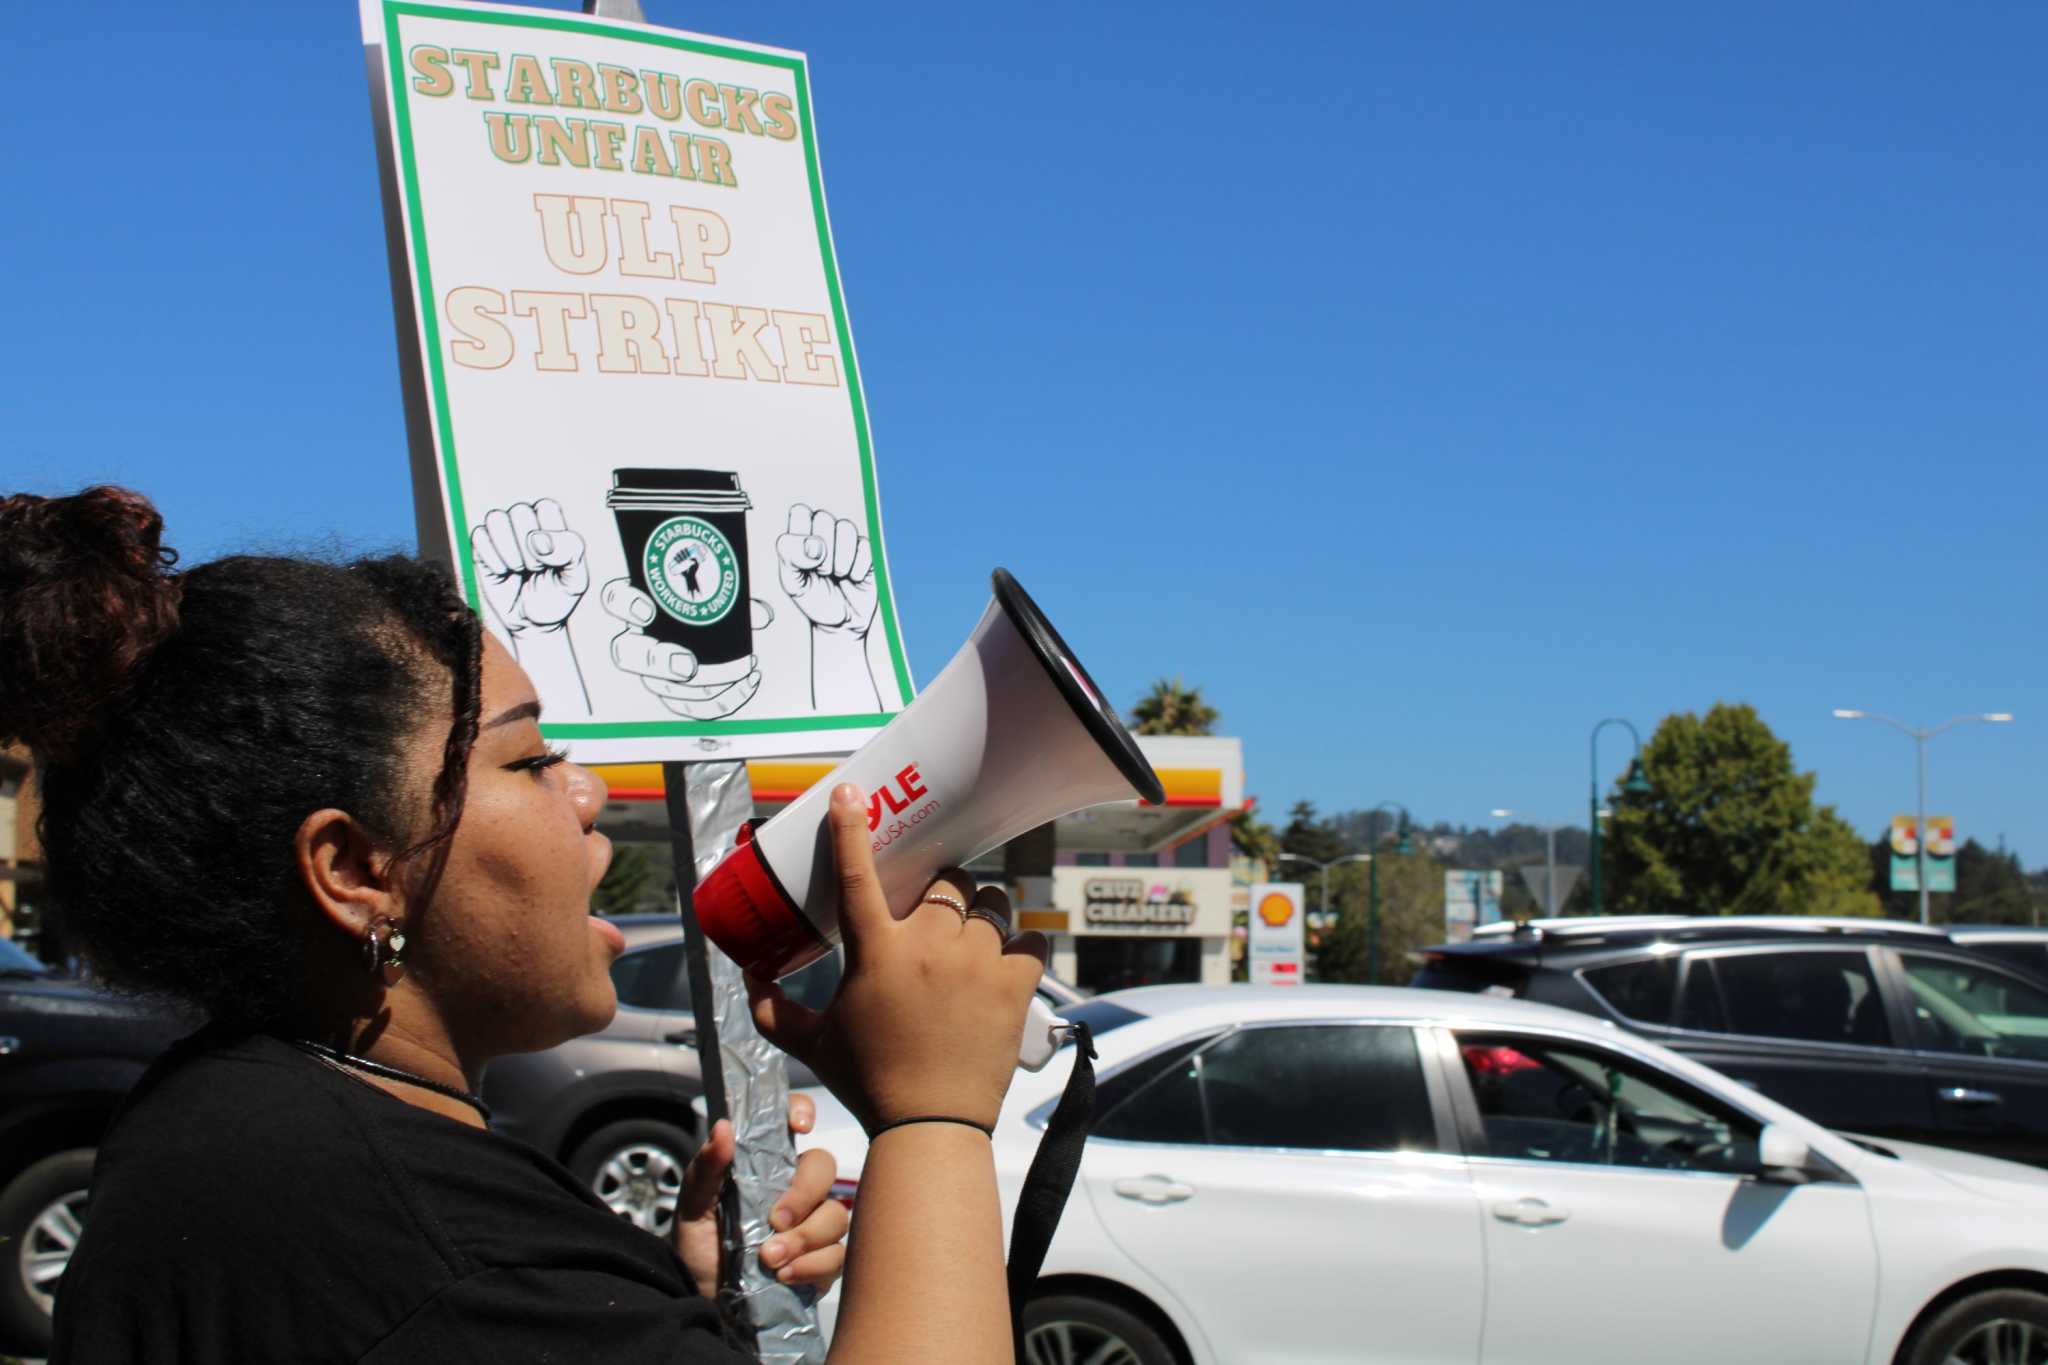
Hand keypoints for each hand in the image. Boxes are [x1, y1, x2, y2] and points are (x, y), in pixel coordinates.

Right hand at [471, 500, 587, 635]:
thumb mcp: (576, 580)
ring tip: (518, 569)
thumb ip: (570, 553)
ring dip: (508, 549)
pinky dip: (492, 558)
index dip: (548, 534)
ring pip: (496, 518)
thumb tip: (540, 540)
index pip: (546, 507)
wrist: (534, 624)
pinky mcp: (482, 549)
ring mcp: (502, 535)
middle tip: (536, 569)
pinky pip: (479, 536)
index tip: (553, 562)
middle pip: (520, 511)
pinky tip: (503, 572)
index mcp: (551, 526)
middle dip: (529, 547)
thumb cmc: (556, 598)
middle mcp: (526, 525)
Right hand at [597, 579, 767, 719]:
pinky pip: (691, 707)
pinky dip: (725, 701)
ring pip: (659, 687)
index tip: (648, 611)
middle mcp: (640, 639)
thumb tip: (760, 616)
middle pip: (628, 653)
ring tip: (737, 675)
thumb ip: (737, 605)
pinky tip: (749, 684)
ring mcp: (653, 670)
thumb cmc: (712, 607)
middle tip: (688, 667)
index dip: (627, 605)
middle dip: (657, 663)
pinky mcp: (675, 694)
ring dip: (700, 689)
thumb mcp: (725, 597)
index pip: (617, 599)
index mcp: (643, 604)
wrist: (718, 631)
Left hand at [674, 1093, 847, 1294]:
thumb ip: (707, 1167)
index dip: (803, 1111)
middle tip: (775, 1220)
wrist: (701, 1300)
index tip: (801, 1126)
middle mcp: (795, 1190)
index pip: (793, 1121)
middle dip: (804, 1194)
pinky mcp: (821, 1262)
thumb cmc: (697, 1248)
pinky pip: (837, 1256)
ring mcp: (812, 1225)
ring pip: (836, 1215)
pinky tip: (784, 1276)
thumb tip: (724, 1126)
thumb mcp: (692, 1206)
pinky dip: (812, 1266)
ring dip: (805, 1238)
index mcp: (766, 1165)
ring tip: (770, 1259)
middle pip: (824, 1169)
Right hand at [745, 785, 1048, 1133]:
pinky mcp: (1015, 984)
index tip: (853, 795)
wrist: (930, 1127)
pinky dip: (1021, 946)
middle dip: (942, 892)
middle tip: (935, 919)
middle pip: (946, 880)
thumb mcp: (811, 1043)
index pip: (856, 876)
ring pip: (990, 903)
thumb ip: (772, 1008)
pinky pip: (1029, 938)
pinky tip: (1007, 962)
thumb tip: (747, 975)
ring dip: (981, 915)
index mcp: (876, 953)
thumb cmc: (868, 1082)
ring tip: (972, 943)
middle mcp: (928, 947)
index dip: (851, 829)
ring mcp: (976, 962)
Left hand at [777, 506, 878, 637]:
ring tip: (838, 576)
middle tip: (821, 572)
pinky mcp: (868, 552)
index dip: (801, 533)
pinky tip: (853, 578)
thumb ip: (791, 559)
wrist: (840, 624)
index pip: (800, 512)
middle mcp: (826, 533)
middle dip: (821, 551)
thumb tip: (813, 547)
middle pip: (823, 517)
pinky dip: (857, 568)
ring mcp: (848, 541)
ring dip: (840, 559)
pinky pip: (865, 547)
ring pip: (846, 527)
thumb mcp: (793, 584)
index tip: (803, 560)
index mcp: (803, 537)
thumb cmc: (814, 600)